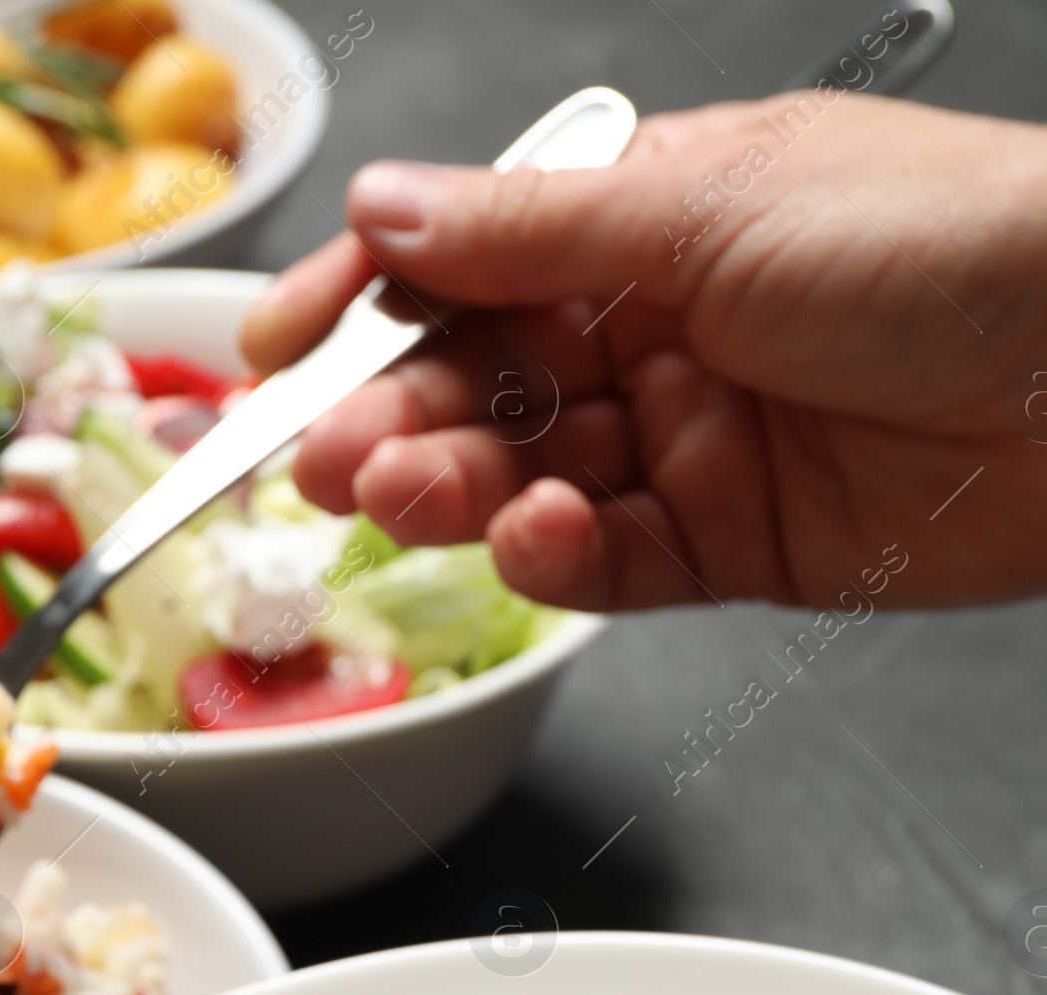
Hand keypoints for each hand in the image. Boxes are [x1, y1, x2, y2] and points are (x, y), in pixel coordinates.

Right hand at [241, 93, 1046, 612]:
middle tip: (329, 463)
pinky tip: (540, 541)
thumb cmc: (947, 240)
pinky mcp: (735, 543)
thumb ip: (532, 233)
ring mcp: (693, 439)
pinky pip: (615, 565)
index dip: (361, 306)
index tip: (268, 358)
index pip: (464, 260)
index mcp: (646, 217)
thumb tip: (387, 210)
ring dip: (463, 494)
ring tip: (412, 497)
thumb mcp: (709, 209)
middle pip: (482, 385)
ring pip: (532, 481)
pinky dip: (564, 562)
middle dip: (396, 420)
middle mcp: (659, 327)